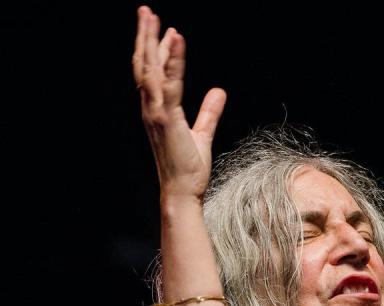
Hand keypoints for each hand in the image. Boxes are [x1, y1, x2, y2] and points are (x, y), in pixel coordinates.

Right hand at [132, 6, 224, 201]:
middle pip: (144, 65)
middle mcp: (151, 108)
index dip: (155, 50)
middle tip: (145, 10)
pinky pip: (168, 83)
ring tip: (152, 17)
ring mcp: (156, 112)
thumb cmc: (189, 168)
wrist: (184, 191)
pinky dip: (171, 60)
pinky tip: (175, 41)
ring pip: (149, 69)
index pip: (152, 73)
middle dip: (144, 36)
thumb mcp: (202, 133)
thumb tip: (219, 92)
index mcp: (157, 110)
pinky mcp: (166, 118)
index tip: (164, 30)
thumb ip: (210, 112)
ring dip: (150, 41)